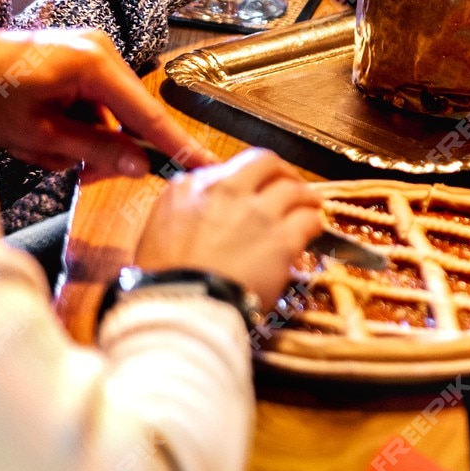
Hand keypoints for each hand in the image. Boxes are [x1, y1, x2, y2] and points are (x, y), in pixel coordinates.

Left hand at [0, 28, 215, 174]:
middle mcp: (100, 51)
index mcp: (94, 64)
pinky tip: (38, 133)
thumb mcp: (36, 134)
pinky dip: (71, 126)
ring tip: (38, 148)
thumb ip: (95, 149)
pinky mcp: (75, 60)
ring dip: (80, 141)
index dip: (177, 145)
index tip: (207, 166)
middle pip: (128, 117)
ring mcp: (88, 53)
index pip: (148, 114)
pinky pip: (91, 104)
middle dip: (103, 149)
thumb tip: (139, 166)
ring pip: (107, 116)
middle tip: (77, 175)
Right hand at [135, 147, 322, 311]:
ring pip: (295, 189)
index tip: (256, 188)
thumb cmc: (162, 278)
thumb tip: (199, 199)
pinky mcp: (282, 239)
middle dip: (282, 172)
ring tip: (310, 205)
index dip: (250, 176)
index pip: (231, 166)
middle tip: (290, 184)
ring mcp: (259, 213)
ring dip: (305, 196)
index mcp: (192, 189)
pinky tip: (312, 229)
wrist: (182, 306)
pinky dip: (313, 222)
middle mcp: (228, 191)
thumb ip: (182, 206)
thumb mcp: (155, 231)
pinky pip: (309, 219)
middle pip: (267, 164)